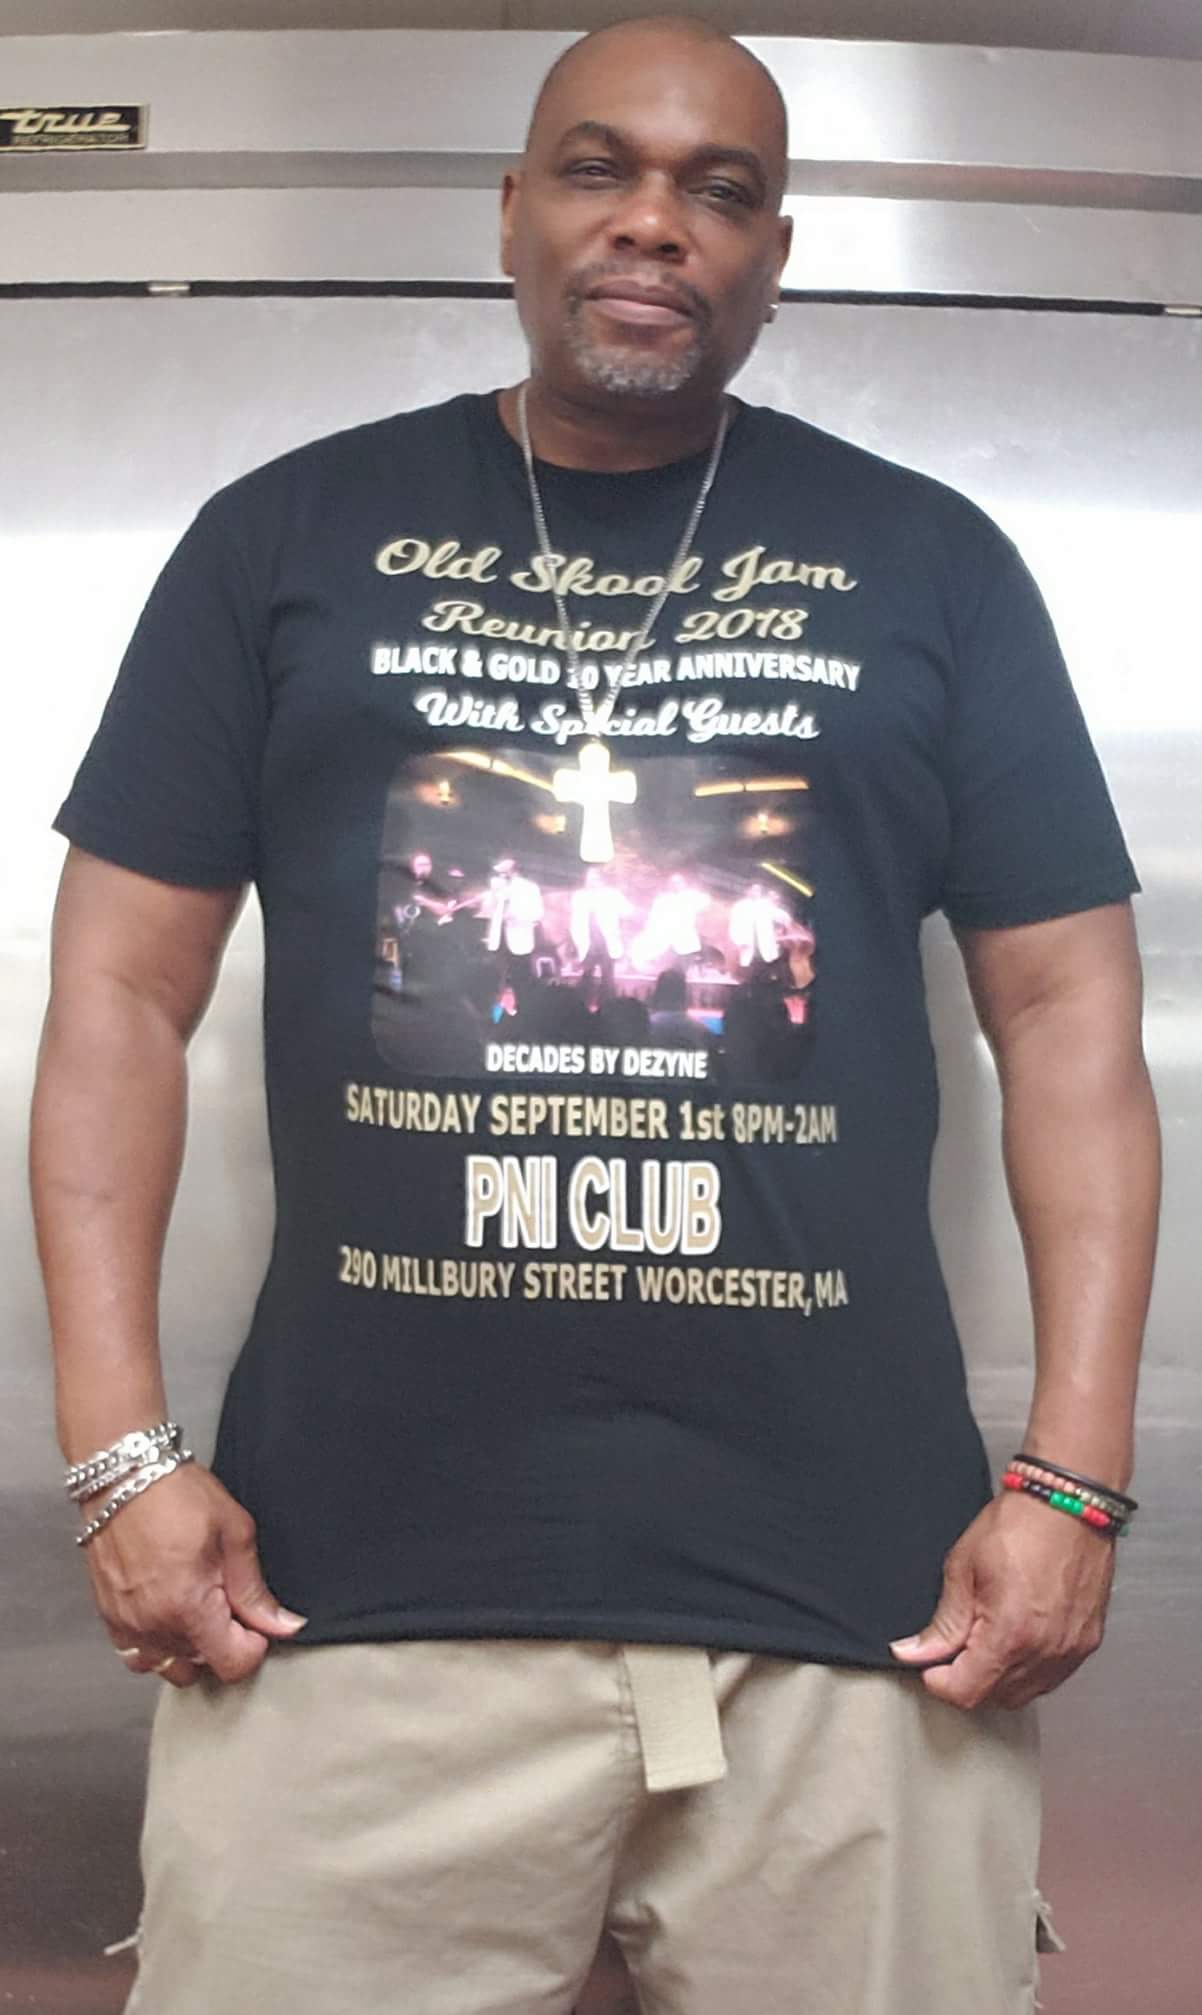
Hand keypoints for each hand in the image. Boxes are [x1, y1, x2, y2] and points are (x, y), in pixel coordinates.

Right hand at [85, 1463, 305, 1688]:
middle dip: (222, 1641)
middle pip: (203, 1665)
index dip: (253, 1645)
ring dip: (190, 1646)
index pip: (233, 1664)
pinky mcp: (109, 1618)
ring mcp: (127, 1625)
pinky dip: (159, 1644)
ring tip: (197, 1606)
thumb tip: (282, 1624)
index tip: (254, 1622)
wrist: (123, 1476)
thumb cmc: (174, 1494)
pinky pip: (139, 1656)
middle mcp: (153, 1625)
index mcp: (188, 1606)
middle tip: (225, 1599)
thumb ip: (255, 1589)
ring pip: (171, 1666)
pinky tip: (169, 1611)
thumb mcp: (234, 1532)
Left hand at [889, 1488, 1115, 1708]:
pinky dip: (1029, 1667)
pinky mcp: (1087, 1642)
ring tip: (987, 1635)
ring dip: (999, 1676)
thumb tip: (915, 1652)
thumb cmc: (1020, 1524)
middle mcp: (1046, 1652)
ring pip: (1025, 1692)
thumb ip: (942, 1622)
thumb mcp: (963, 1568)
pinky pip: (1051, 1676)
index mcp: (1010, 1635)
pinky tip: (1016, 1636)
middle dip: (968, 1678)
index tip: (930, 1664)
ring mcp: (1070, 1650)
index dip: (939, 1681)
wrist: (1069, 1501)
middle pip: (995, 1698)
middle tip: (956, 1644)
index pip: (966, 1692)